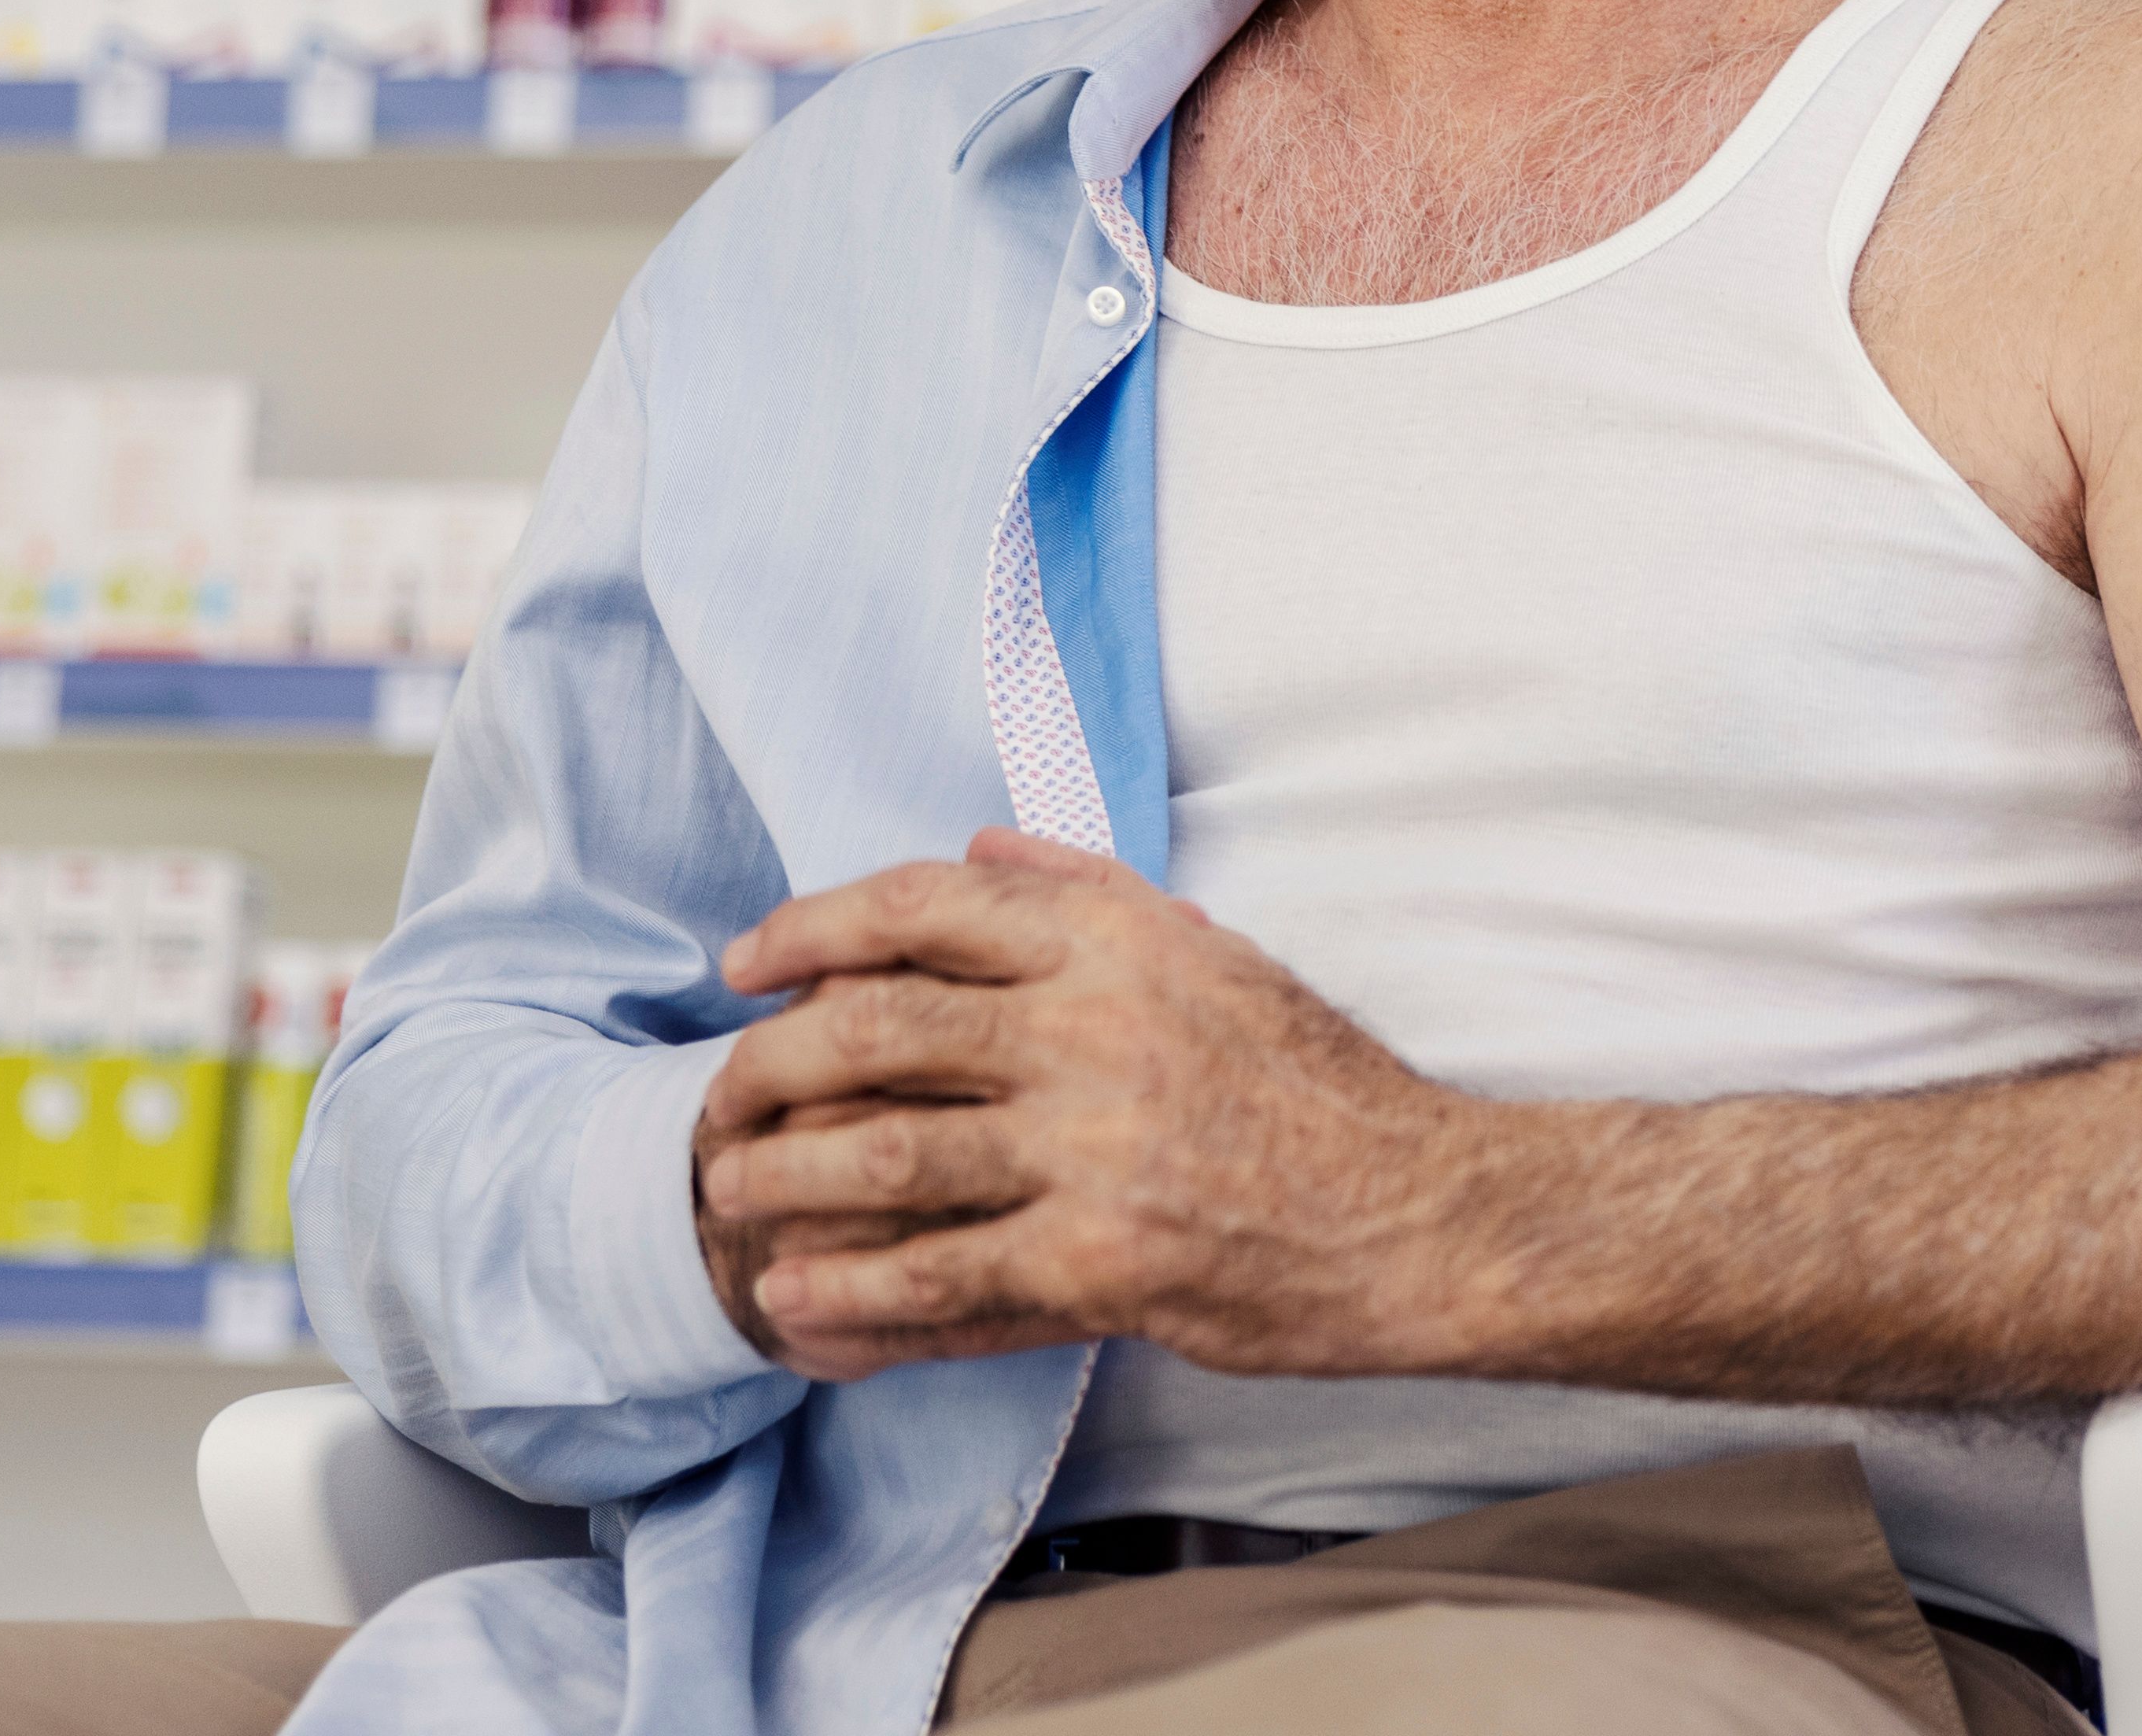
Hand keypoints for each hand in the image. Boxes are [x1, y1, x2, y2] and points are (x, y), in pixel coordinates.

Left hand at [692, 829, 1473, 1385]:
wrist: (1419, 1214)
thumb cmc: (1321, 1088)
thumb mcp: (1218, 956)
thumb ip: (1094, 890)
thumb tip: (984, 844)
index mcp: (1121, 942)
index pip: (927, 906)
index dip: (815, 927)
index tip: (748, 962)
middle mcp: (1099, 1029)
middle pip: (877, 1028)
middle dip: (770, 1063)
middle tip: (722, 1094)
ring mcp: (1096, 1149)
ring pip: (889, 1156)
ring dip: (787, 1178)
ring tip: (732, 1191)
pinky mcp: (1104, 1261)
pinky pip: (944, 1277)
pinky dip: (855, 1291)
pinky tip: (800, 1298)